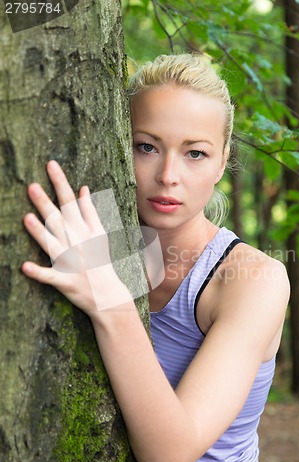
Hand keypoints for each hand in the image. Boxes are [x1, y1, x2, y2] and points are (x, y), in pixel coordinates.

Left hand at [22, 160, 132, 315]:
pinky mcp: (65, 282)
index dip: (60, 183)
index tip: (50, 164)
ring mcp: (71, 263)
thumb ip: (89, 211)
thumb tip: (83, 188)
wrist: (109, 295)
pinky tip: (25, 266)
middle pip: (59, 221)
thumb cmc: (102, 262)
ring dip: (40, 233)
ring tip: (27, 218)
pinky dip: (39, 272)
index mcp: (84, 231)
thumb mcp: (99, 234)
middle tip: (31, 186)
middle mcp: (77, 243)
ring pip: (53, 245)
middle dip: (45, 203)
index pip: (70, 202)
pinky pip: (50, 277)